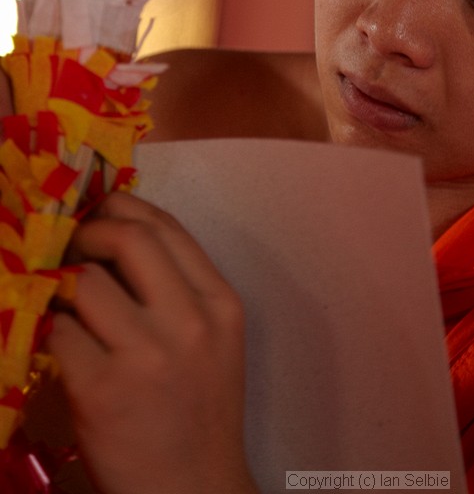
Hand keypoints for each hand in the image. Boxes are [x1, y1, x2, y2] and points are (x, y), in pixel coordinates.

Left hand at [48, 192, 257, 493]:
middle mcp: (191, 320)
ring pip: (85, 283)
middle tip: (72, 249)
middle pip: (128, 237)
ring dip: (63, 288)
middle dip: (88, 232)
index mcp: (221, 302)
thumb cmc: (201, 410)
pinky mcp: (102, 390)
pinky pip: (59, 334)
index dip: (123, 207)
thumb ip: (181, 289)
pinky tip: (62, 347)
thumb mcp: (214, 339)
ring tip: (65, 306)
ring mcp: (147, 354)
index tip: (99, 213)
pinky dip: (52, 333)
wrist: (194, 489)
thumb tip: (117, 239)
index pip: (168, 226)